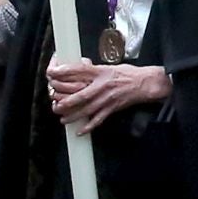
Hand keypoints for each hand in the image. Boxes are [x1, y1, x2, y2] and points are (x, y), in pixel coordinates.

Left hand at [47, 58, 169, 135]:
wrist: (145, 83)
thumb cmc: (127, 74)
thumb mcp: (106, 67)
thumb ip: (90, 70)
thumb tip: (73, 71)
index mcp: (100, 72)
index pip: (79, 70)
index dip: (64, 71)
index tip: (52, 74)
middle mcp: (101, 85)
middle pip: (79, 95)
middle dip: (64, 102)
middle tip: (55, 104)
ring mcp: (106, 98)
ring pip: (86, 109)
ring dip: (72, 116)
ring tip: (62, 119)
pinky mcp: (112, 108)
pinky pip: (98, 119)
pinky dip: (88, 126)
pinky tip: (80, 131)